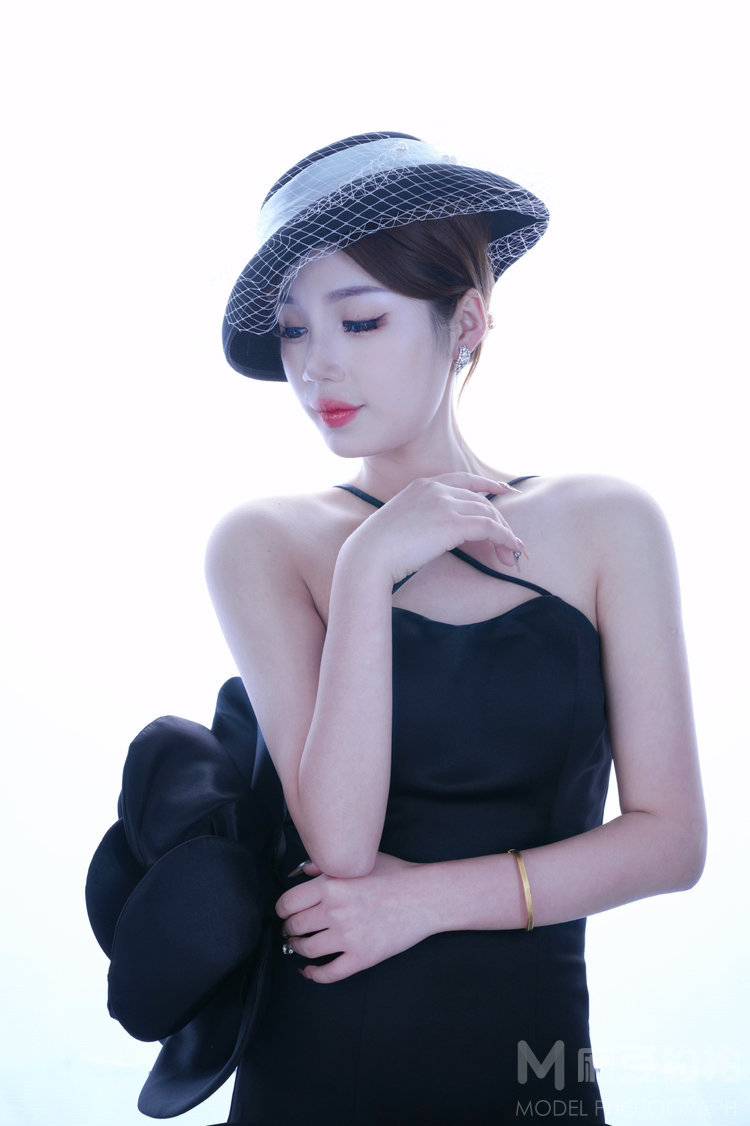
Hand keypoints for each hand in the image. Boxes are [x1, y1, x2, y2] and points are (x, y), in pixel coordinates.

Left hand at [274, 852, 431, 983]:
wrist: (424, 896)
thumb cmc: (395, 874)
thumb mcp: (360, 861)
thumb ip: (327, 865)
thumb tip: (302, 871)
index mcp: (331, 885)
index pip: (288, 902)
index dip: (282, 909)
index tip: (284, 912)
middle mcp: (334, 911)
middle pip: (294, 926)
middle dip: (288, 929)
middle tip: (290, 929)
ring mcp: (347, 936)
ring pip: (307, 949)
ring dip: (298, 948)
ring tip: (298, 945)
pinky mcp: (361, 957)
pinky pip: (328, 973)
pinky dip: (314, 975)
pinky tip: (310, 971)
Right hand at [342, 472, 527, 585]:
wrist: (369, 555)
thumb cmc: (378, 548)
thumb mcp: (401, 522)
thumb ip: (422, 517)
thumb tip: (439, 533)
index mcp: (422, 485)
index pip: (464, 479)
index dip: (488, 484)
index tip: (504, 490)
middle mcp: (436, 489)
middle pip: (481, 500)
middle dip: (500, 521)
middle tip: (511, 542)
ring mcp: (445, 503)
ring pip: (488, 513)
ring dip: (505, 534)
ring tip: (512, 553)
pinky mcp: (453, 523)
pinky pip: (490, 527)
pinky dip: (505, 538)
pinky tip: (510, 550)